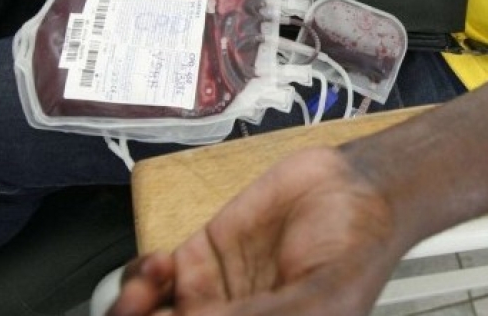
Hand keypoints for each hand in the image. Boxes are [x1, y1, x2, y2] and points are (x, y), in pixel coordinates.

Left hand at [106, 147, 408, 315]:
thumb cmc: (356, 250)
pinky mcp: (199, 258)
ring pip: (147, 315)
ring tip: (150, 286)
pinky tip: (162, 264)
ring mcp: (211, 297)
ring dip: (131, 306)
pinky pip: (150, 278)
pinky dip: (142, 274)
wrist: (356, 185)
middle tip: (141, 310)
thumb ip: (260, 315)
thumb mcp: (316, 301)